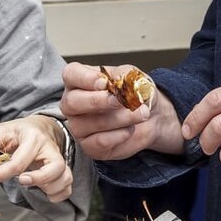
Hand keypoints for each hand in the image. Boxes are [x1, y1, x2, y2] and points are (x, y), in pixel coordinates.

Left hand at [0, 116, 72, 202]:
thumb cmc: (19, 132)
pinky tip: (43, 191)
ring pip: (64, 179)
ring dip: (48, 188)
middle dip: (39, 179)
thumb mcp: (1, 132)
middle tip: (21, 180)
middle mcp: (51, 149)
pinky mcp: (63, 171)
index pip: (19, 161)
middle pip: (55, 167)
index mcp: (33, 138)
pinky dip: (57, 195)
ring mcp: (59, 161)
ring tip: (31, 183)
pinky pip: (67, 189)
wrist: (41, 127)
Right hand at [59, 62, 184, 160]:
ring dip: (120, 118)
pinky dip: (120, 134)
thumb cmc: (134, 93)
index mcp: (79, 80)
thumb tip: (115, 81)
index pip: (71, 74)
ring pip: (90, 123)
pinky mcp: (90, 146)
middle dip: (99, 101)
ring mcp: (79, 126)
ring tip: (140, 113)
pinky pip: (100, 142)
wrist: (150, 116)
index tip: (104, 82)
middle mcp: (73, 104)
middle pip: (72, 102)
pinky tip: (130, 129)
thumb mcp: (132, 77)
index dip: (85, 79)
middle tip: (121, 101)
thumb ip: (123, 75)